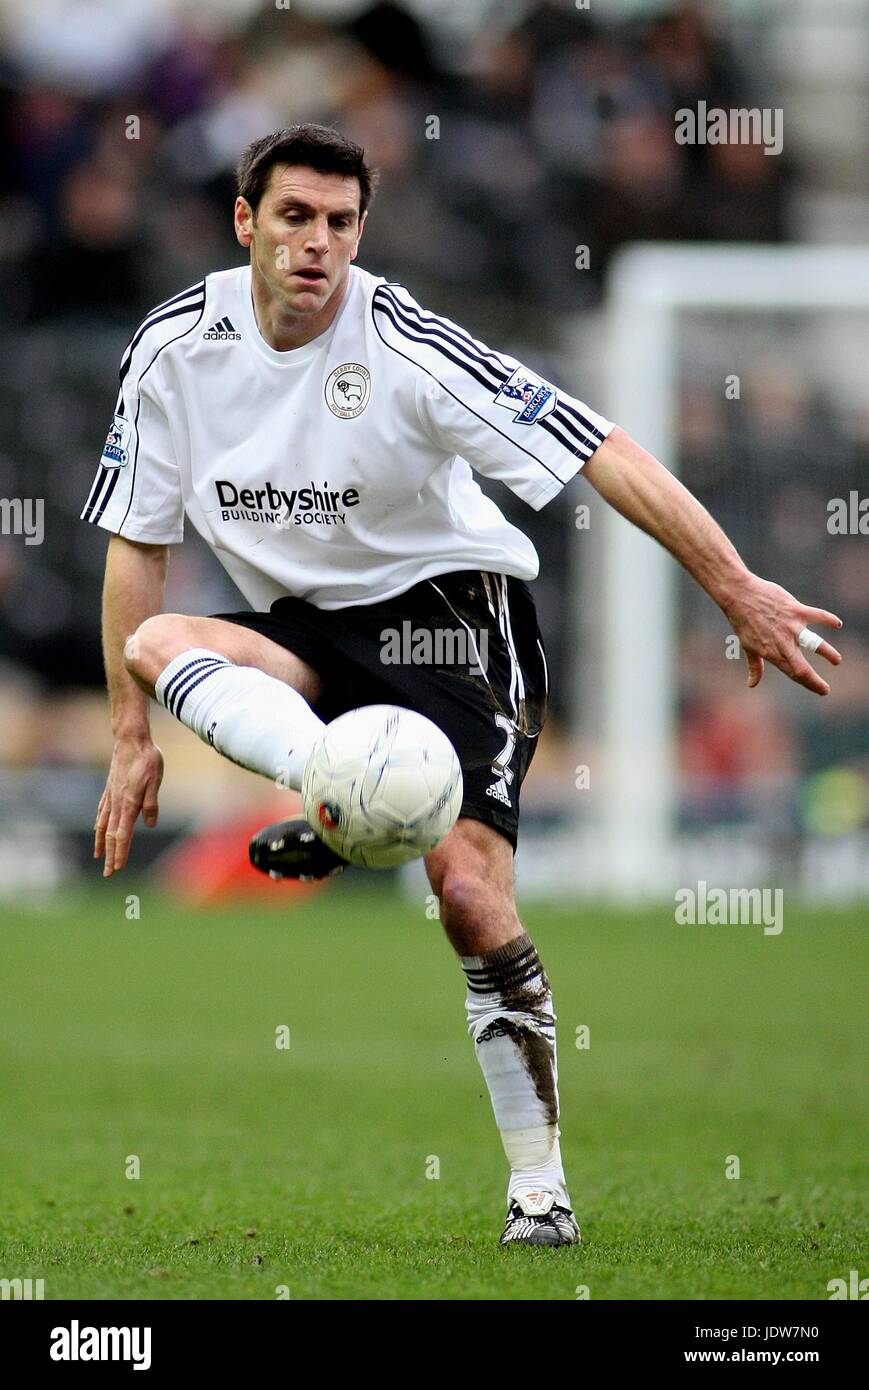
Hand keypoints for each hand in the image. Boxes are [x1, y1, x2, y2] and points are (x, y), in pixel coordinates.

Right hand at [94, 736, 163, 876]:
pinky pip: (102, 812)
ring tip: (98, 857)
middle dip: (110, 855)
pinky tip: (98, 829)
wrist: (131, 740)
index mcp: (129, 804)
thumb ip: (151, 804)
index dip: (121, 853)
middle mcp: (116, 803)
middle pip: (111, 835)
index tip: (118, 868)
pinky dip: (99, 825)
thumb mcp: (155, 781)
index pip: (123, 835)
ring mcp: (111, 796)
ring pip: (103, 825)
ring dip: (101, 843)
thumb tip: (149, 824)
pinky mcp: (109, 789)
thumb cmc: (147, 760)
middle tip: (108, 874)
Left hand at [725, 576, 842, 695]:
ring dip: (828, 654)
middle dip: (816, 682)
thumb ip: (755, 666)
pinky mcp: (796, 610)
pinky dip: (829, 620)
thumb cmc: (743, 621)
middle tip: (826, 690)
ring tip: (837, 661)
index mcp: (772, 653)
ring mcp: (791, 626)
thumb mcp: (748, 646)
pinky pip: (818, 615)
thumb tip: (752, 684)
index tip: (822, 690)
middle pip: (803, 668)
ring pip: (816, 644)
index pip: (794, 674)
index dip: (809, 685)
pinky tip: (837, 624)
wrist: (740, 595)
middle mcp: (783, 643)